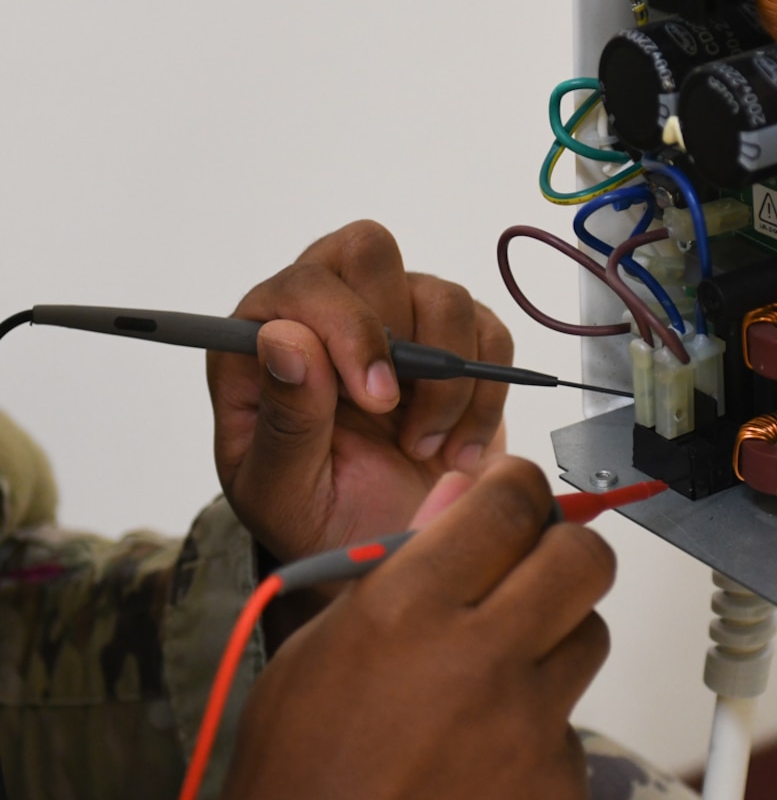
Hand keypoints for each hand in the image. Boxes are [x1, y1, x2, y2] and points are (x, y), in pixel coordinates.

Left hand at [207, 220, 515, 565]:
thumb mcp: (280, 493)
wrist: (384, 551)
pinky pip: (490, 332)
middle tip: (399, 409)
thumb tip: (282, 338)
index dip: (348, 328)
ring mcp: (399, 321)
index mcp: (263, 339)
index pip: (305, 283)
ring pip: (443, 295)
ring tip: (425, 448)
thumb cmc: (318, 520)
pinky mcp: (457, 343)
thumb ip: (281, 421)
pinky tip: (457, 446)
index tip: (377, 401)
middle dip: (400, 333)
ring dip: (448, 382)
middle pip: (369, 248)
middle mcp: (329, 313)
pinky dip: (486, 396)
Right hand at [214, 457, 612, 799]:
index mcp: (409, 613)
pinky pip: (570, 726)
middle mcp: (480, 662)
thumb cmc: (300, 778)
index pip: (512, 503)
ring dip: (551, 641)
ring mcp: (528, 728)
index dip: (519, 488)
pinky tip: (483, 754)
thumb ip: (398, 565)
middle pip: (584, 558)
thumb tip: (461, 495)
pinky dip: (537, 730)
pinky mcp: (558, 785)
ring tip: (488, 679)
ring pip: (589, 637)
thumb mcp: (316, 652)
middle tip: (532, 566)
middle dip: (562, 549)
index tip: (514, 495)